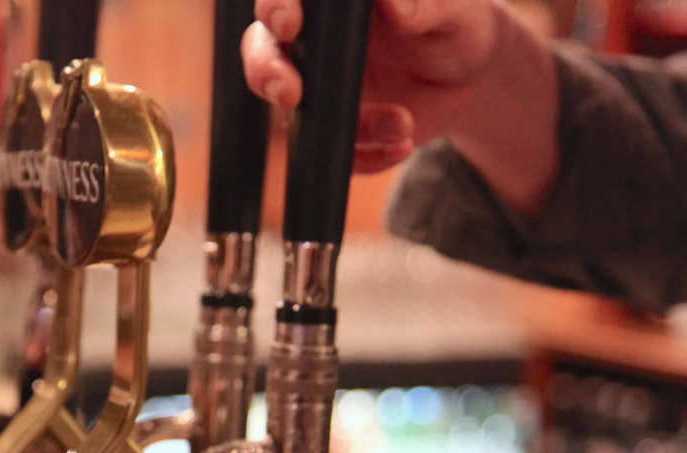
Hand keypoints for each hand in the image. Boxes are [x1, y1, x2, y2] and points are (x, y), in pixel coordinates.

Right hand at [242, 0, 557, 216]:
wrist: (473, 81)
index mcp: (332, 5)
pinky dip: (367, 157)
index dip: (276, 7)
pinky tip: (404, 145)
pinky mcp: (334, 130)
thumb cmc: (459, 27)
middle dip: (265, 71)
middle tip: (288, 92)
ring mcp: (318, 91)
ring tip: (401, 124)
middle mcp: (312, 43)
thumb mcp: (457, 13)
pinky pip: (334, 154)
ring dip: (347, 127)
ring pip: (291, 114)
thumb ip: (427, 5)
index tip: (289, 23)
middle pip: (262, 51)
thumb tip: (393, 1)